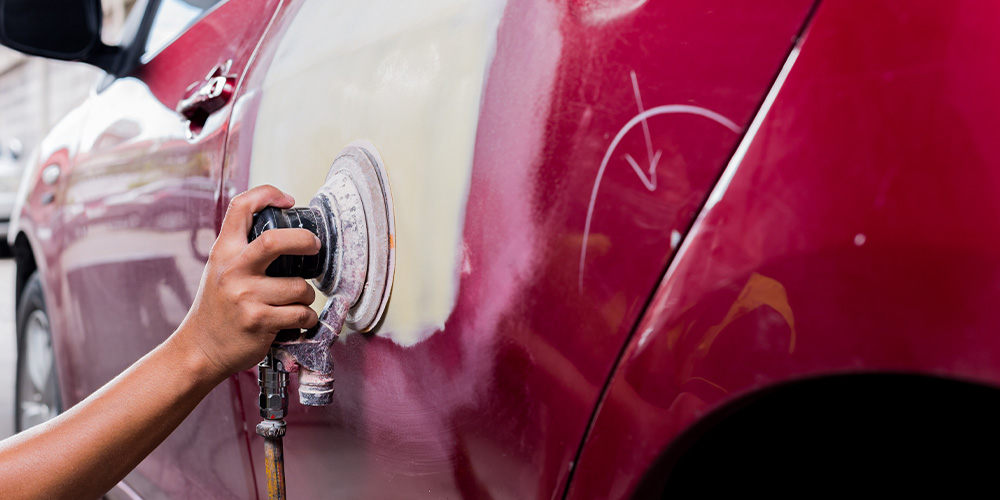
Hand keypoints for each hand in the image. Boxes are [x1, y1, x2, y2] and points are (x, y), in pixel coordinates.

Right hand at [176, 185, 319, 381]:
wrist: (200, 349)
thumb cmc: (219, 307)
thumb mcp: (221, 269)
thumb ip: (244, 249)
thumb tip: (286, 230)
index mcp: (224, 251)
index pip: (241, 208)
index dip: (267, 194)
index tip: (288, 200)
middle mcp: (233, 270)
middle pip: (274, 240)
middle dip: (304, 240)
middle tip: (315, 246)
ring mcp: (245, 297)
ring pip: (299, 287)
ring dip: (307, 296)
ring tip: (297, 302)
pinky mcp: (259, 322)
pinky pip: (301, 314)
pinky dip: (307, 318)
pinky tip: (297, 321)